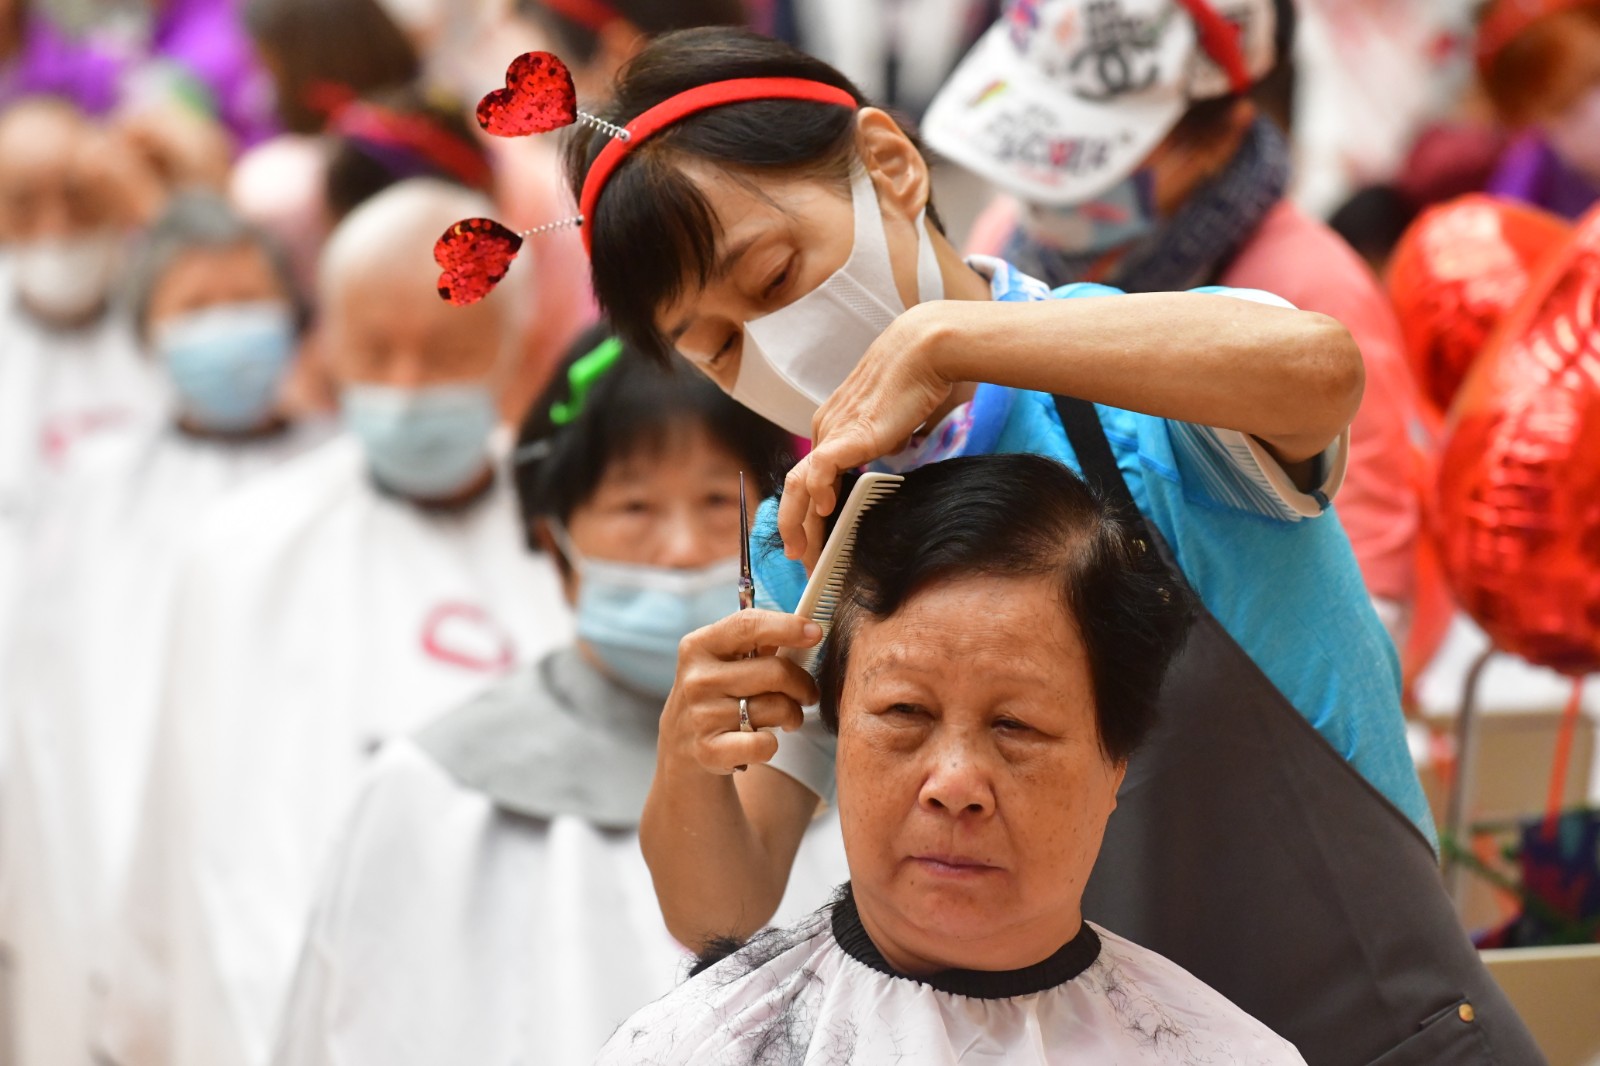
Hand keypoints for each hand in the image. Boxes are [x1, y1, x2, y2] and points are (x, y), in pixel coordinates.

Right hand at [662, 610, 822, 775]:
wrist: (680, 745)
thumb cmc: (716, 694)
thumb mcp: (723, 660)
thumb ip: (757, 642)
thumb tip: (807, 629)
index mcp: (699, 646)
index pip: (748, 625)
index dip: (787, 626)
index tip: (816, 632)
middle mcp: (697, 679)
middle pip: (776, 672)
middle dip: (803, 684)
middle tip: (808, 694)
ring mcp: (701, 715)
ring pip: (777, 708)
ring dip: (793, 715)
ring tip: (786, 718)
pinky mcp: (709, 750)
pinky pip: (764, 744)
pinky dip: (772, 744)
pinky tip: (763, 740)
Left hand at [778, 302, 953, 566]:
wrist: (925, 349)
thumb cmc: (915, 382)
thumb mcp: (891, 424)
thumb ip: (881, 444)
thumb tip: (888, 461)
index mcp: (833, 428)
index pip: (810, 478)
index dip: (807, 514)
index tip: (814, 543)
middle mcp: (825, 430)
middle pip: (797, 487)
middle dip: (797, 529)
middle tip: (803, 561)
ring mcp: (833, 431)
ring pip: (800, 484)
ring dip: (800, 523)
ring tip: (806, 552)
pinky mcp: (849, 432)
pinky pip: (821, 468)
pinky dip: (818, 492)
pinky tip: (827, 509)